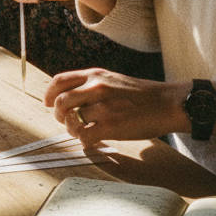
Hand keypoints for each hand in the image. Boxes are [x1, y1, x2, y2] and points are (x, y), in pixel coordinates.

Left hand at [45, 68, 190, 145]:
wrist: (168, 103)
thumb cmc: (140, 95)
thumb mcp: (112, 79)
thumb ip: (90, 84)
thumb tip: (67, 97)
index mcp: (95, 75)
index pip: (59, 81)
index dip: (49, 93)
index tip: (47, 103)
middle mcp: (96, 88)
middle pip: (60, 102)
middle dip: (58, 115)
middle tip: (66, 121)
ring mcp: (103, 107)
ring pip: (71, 121)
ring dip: (72, 130)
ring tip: (81, 131)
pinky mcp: (111, 126)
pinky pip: (84, 136)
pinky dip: (84, 141)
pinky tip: (92, 141)